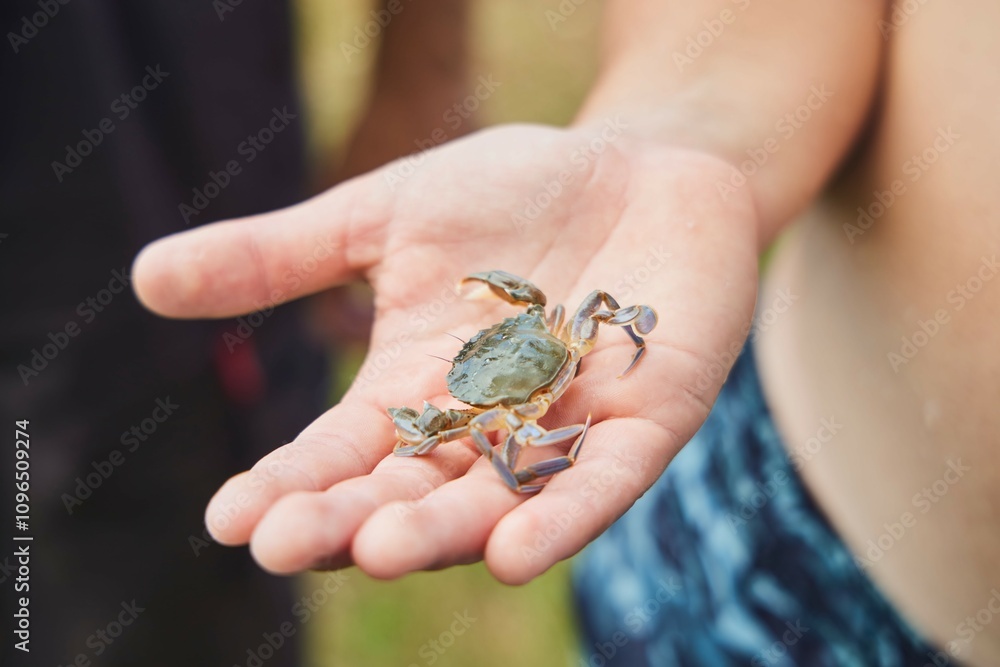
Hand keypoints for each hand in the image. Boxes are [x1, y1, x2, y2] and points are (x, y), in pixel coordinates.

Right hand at [132, 123, 758, 582]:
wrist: (635, 168)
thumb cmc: (512, 193)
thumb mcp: (382, 216)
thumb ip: (280, 256)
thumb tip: (145, 277)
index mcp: (412, 390)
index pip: (338, 455)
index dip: (287, 487)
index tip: (227, 518)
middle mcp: (480, 428)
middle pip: (406, 493)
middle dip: (348, 521)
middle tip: (284, 545)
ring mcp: (561, 433)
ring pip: (493, 502)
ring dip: (438, 533)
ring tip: (377, 552)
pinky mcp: (640, 425)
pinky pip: (599, 484)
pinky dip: (561, 518)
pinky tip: (513, 552)